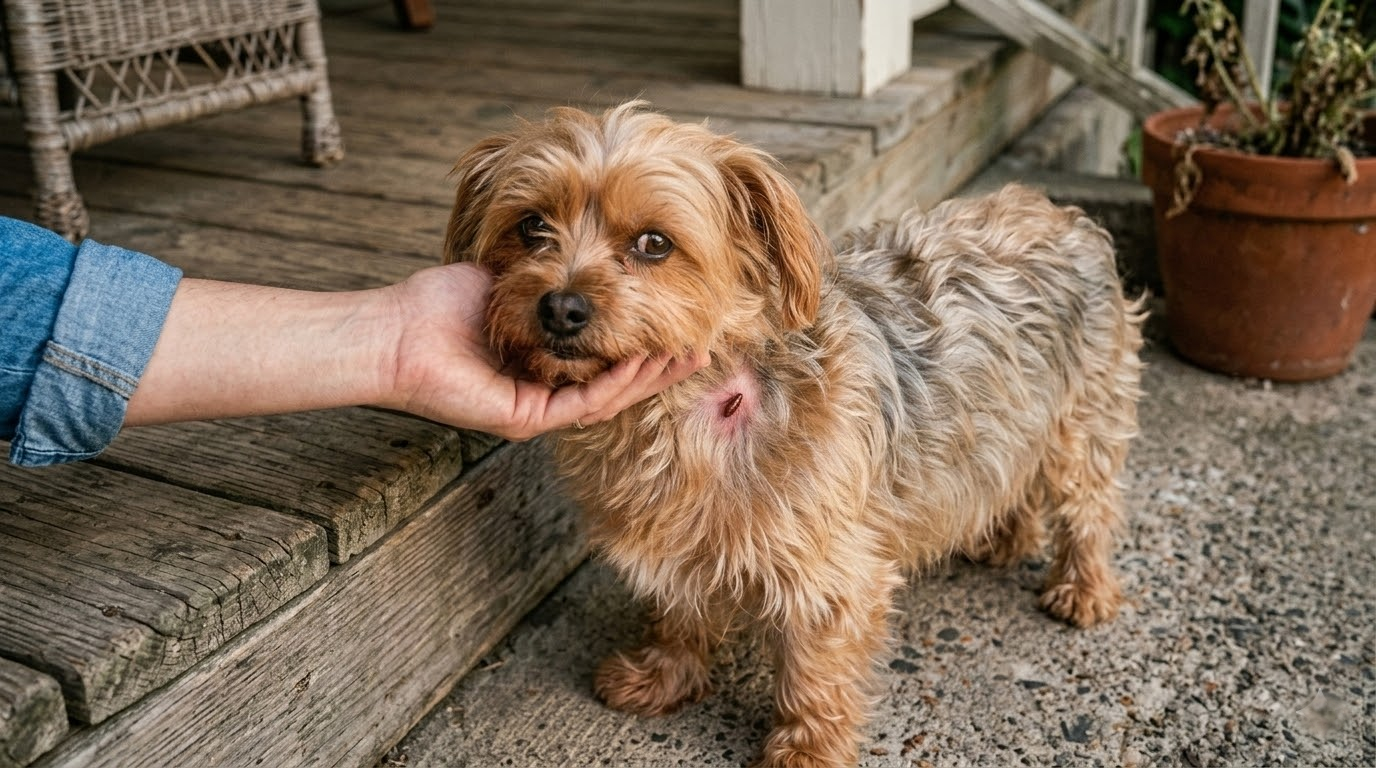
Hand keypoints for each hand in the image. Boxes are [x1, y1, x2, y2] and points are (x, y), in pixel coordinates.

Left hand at [382, 263, 707, 439]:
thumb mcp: (511, 276)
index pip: (607, 357)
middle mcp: (545, 390)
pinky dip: (616, 383)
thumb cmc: (439, 304)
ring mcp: (538, 409)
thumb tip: (588, 252)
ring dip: (650, 377)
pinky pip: (582, 405)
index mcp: (544, 361)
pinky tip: (642, 363)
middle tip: (702, 346)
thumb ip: (551, 276)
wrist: (396, 330)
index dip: (646, 342)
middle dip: (662, 365)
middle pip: (618, 383)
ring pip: (608, 398)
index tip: (679, 320)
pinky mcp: (526, 419)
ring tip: (686, 355)